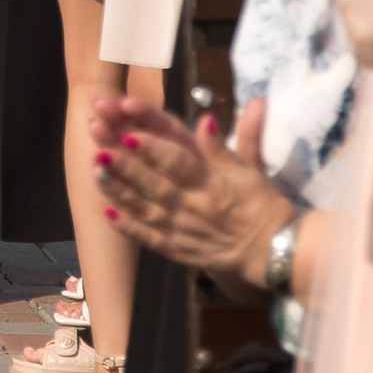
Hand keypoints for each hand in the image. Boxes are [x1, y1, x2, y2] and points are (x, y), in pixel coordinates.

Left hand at [92, 97, 289, 280]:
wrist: (275, 253)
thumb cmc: (264, 206)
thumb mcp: (250, 172)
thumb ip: (222, 147)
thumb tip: (204, 119)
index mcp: (213, 185)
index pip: (180, 163)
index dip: (154, 148)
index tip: (130, 132)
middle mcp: (195, 208)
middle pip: (156, 185)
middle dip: (126, 167)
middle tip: (100, 148)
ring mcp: (185, 231)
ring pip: (147, 210)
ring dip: (121, 192)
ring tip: (96, 173)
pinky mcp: (180, 251)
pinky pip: (151, 239)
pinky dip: (129, 227)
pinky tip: (107, 212)